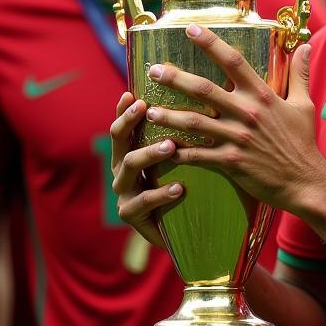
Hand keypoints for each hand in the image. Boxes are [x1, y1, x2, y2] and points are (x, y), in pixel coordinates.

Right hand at [109, 91, 181, 246]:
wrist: (185, 231)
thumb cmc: (188, 187)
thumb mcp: (185, 160)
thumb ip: (185, 137)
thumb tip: (205, 101)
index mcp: (131, 153)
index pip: (125, 126)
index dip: (125, 110)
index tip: (133, 94)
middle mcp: (122, 170)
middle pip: (119, 140)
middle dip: (129, 122)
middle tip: (146, 107)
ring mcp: (124, 193)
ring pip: (129, 167)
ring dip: (149, 154)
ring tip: (170, 146)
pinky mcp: (130, 215)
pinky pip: (143, 202)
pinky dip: (160, 194)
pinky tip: (178, 188)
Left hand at [141, 27, 325, 210]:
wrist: (305, 181)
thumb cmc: (303, 142)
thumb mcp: (304, 105)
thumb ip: (299, 75)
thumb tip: (306, 47)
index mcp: (263, 95)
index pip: (233, 61)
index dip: (211, 43)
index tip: (190, 29)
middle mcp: (247, 113)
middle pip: (203, 89)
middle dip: (175, 78)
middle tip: (154, 70)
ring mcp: (236, 138)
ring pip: (193, 122)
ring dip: (168, 115)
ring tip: (148, 110)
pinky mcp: (230, 162)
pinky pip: (197, 155)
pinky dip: (178, 152)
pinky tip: (163, 148)